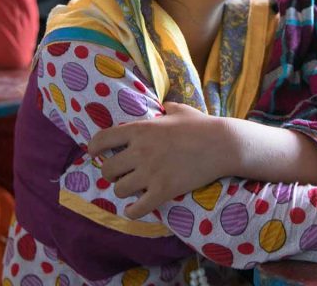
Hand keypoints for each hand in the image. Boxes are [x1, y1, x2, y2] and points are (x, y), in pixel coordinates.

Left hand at [87, 102, 229, 218]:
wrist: (222, 144)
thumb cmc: (202, 125)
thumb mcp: (180, 110)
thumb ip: (167, 108)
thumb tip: (164, 106)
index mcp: (140, 129)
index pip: (102, 139)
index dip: (93, 148)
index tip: (93, 153)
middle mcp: (140, 151)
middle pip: (108, 170)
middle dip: (111, 174)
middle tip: (120, 174)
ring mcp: (151, 172)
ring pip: (119, 190)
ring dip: (123, 191)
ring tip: (132, 190)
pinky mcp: (163, 190)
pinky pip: (137, 208)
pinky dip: (132, 211)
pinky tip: (134, 209)